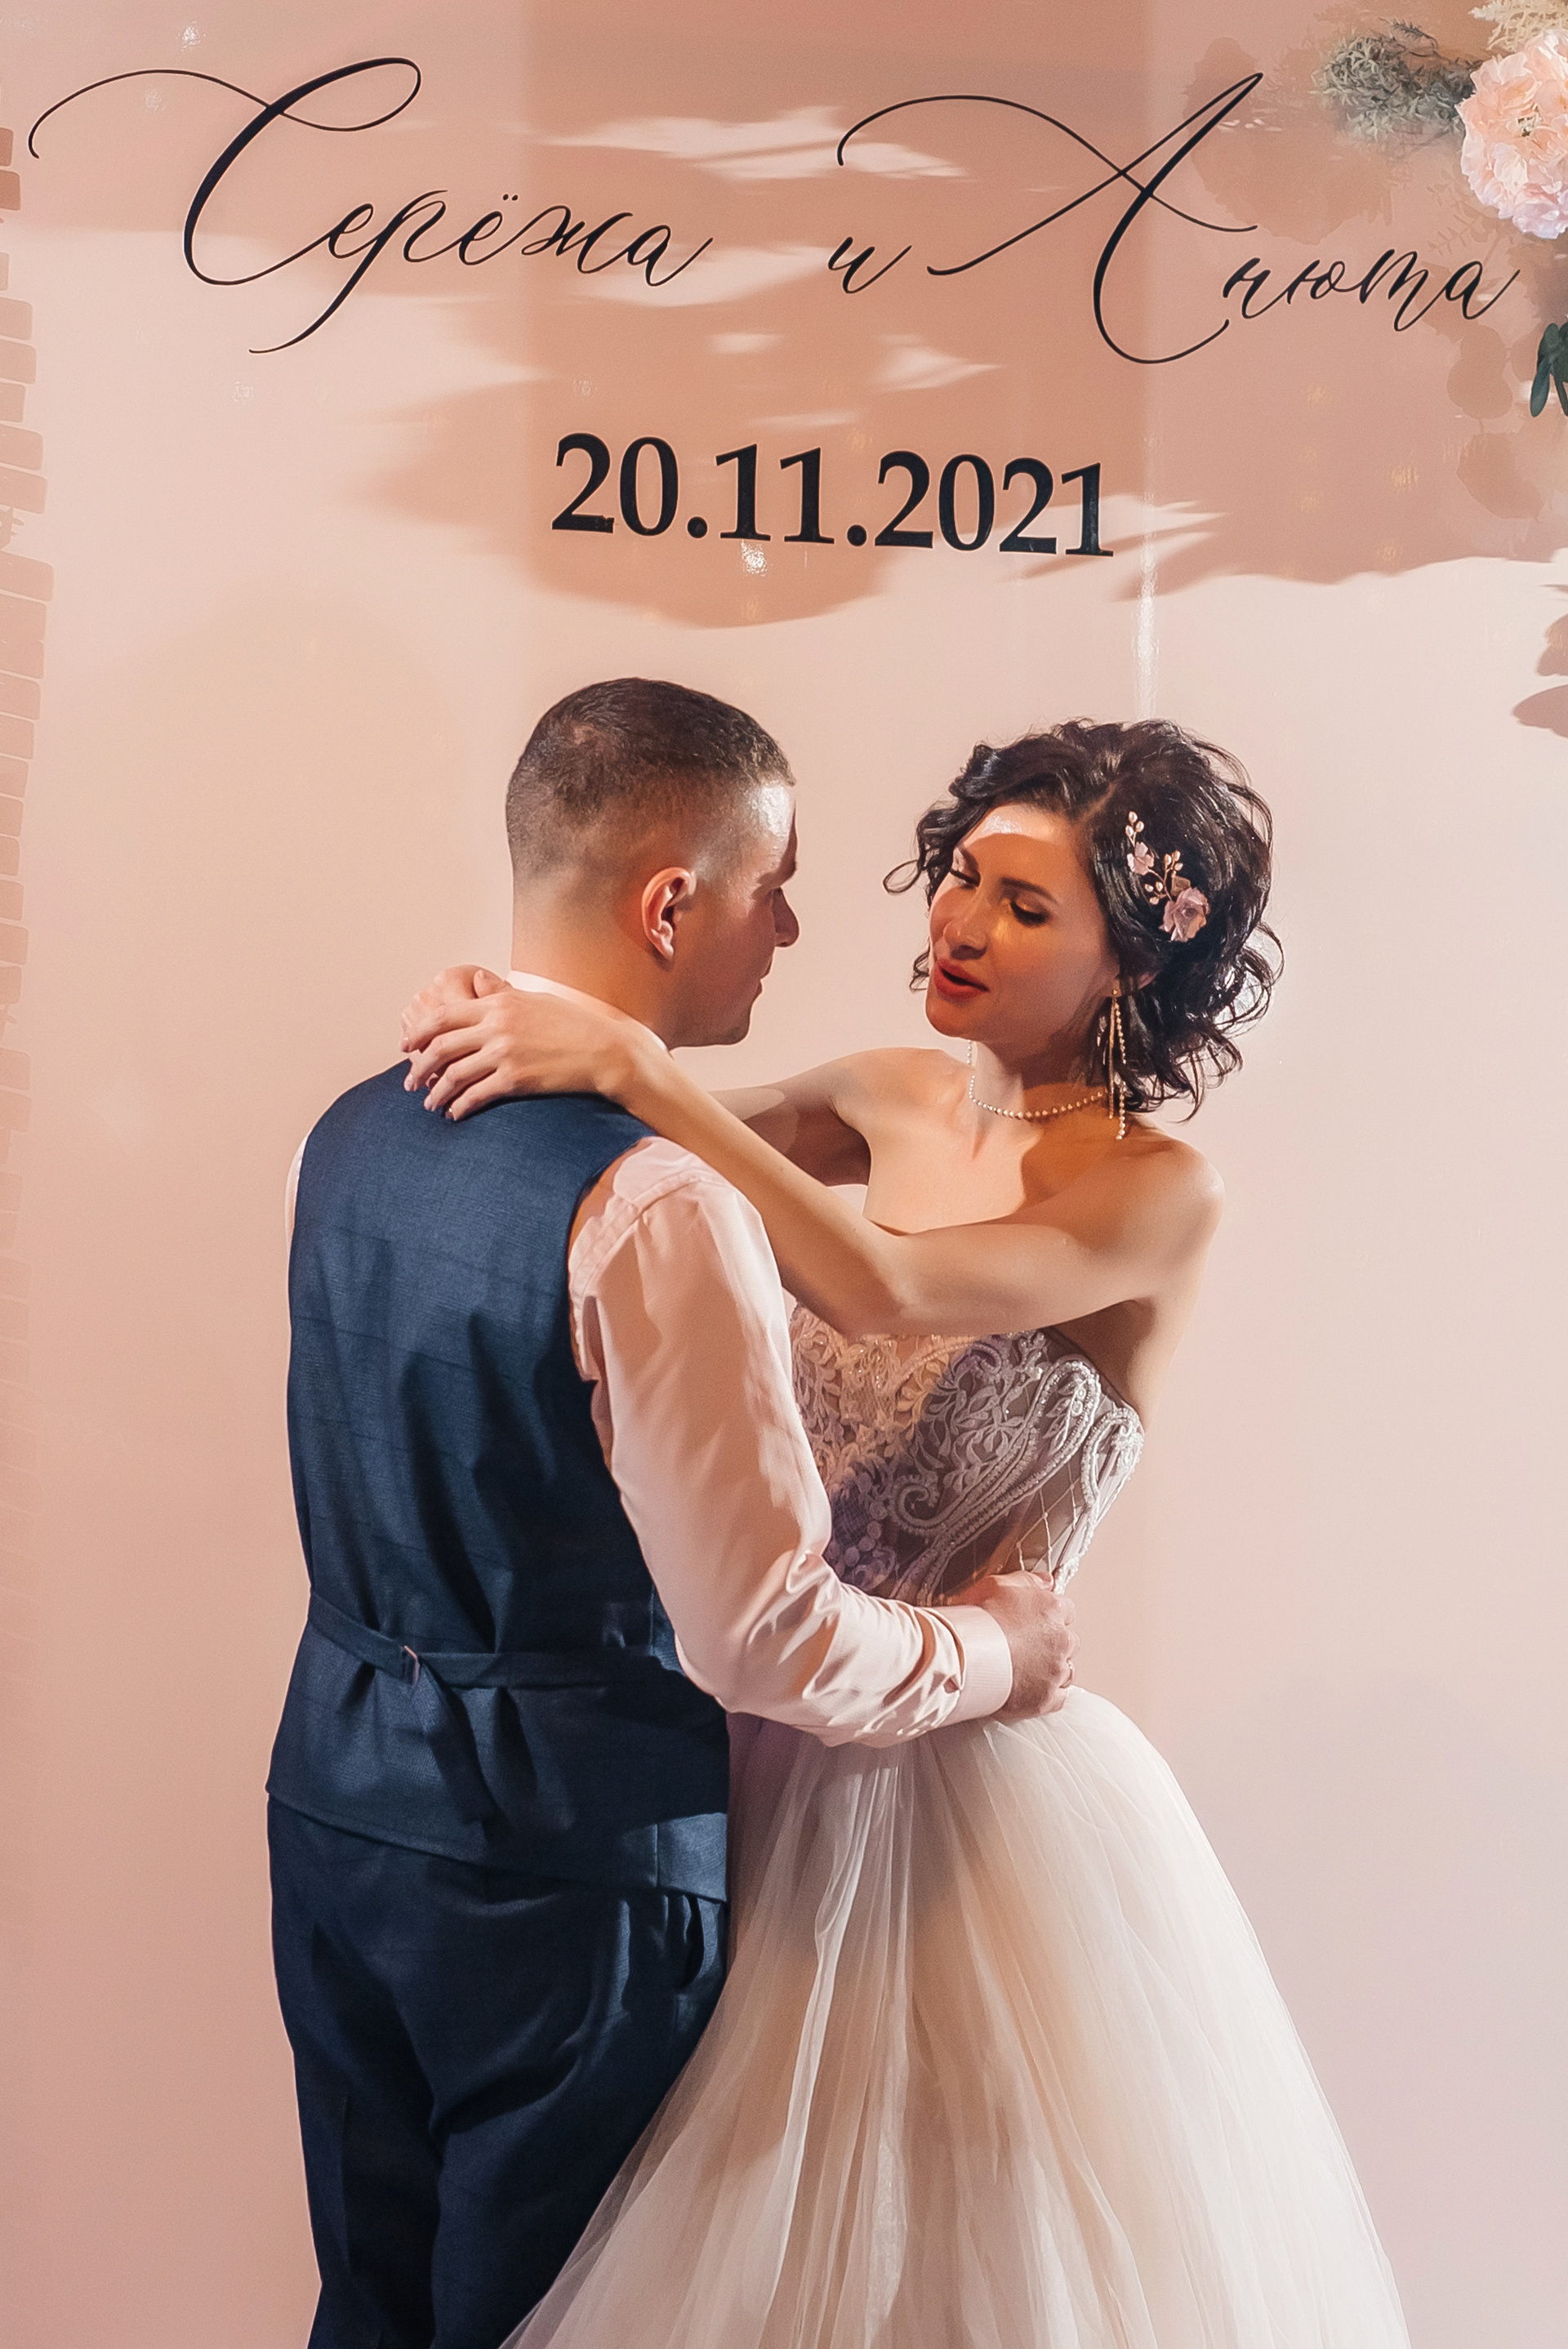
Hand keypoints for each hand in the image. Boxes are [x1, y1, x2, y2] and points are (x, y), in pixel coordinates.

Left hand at [400, 968, 647, 1121]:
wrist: (604, 1050)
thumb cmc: (572, 1024)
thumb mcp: (534, 999)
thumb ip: (501, 994)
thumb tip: (476, 982)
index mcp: (498, 1004)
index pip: (443, 1016)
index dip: (418, 1033)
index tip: (407, 1046)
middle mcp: (496, 1026)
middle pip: (441, 1047)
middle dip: (420, 1067)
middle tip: (410, 1082)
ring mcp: (505, 1053)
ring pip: (454, 1074)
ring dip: (437, 1092)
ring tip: (431, 1104)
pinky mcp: (516, 1079)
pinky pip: (476, 1095)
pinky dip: (460, 1106)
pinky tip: (455, 1114)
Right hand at [969, 1572, 1077, 1719]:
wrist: (965, 1656)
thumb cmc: (977, 1618)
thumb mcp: (997, 1584)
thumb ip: (1028, 1580)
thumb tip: (1047, 1581)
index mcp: (1052, 1610)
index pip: (1066, 1610)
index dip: (1050, 1616)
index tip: (1035, 1621)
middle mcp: (1061, 1640)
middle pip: (1069, 1641)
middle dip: (1053, 1643)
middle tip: (1027, 1646)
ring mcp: (1055, 1671)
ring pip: (1066, 1670)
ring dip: (1052, 1669)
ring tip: (1027, 1670)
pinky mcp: (1047, 1698)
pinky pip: (1058, 1698)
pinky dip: (1048, 1694)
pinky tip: (1030, 1690)